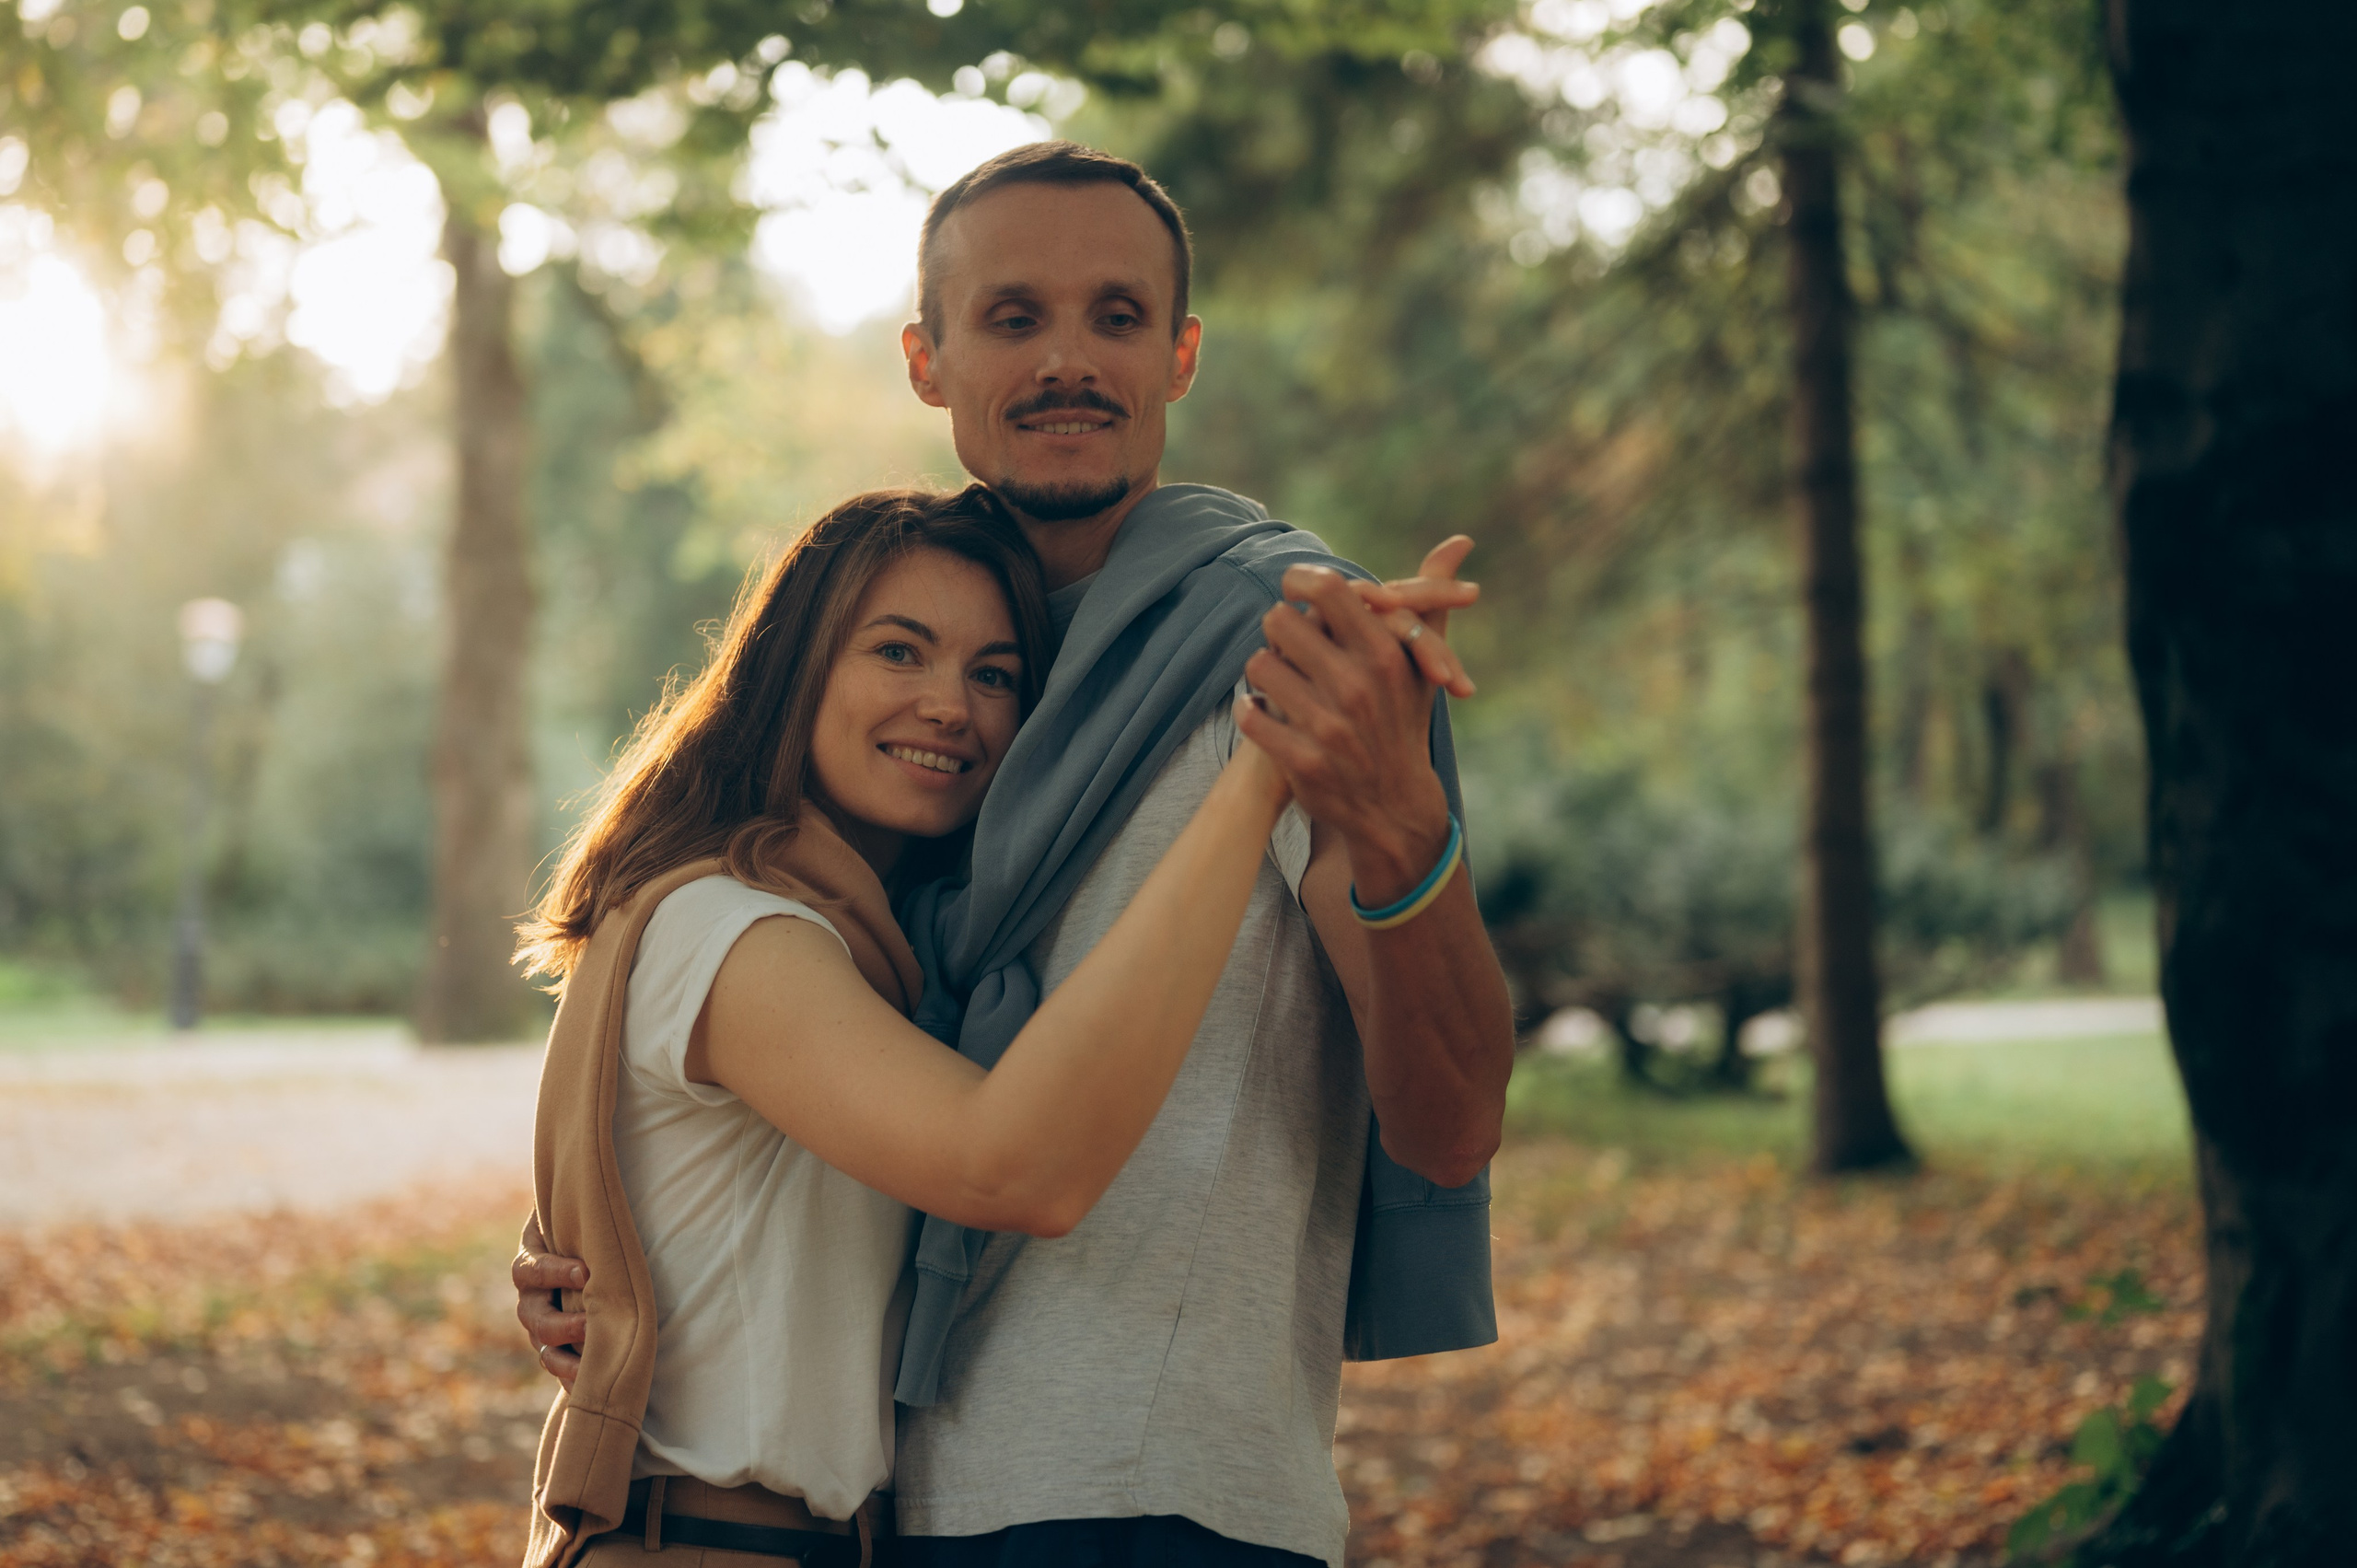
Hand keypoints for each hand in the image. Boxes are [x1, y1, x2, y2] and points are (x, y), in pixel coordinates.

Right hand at [514, 1215, 587, 1388]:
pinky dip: (572, 1376)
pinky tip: (592, 1383)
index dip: (554, 1272)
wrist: (597, 1242)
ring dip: (564, 1357)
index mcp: (534, 1255)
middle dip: (560, 1322)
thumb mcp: (583, 1206)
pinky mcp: (559, 1343)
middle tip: (590, 1324)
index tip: (585, 1273)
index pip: (531, 1268)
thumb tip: (599, 1166)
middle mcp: (532, 1292)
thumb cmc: (592, 1217)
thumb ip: (585, 1200)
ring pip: (541, 1345)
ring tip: (591, 1364)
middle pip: (532, 1315)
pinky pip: (558, 1365)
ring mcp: (543, 1320)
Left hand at [1239, 546, 1472, 903]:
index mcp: (1385, 654)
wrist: (1393, 806)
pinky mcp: (1303, 761)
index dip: (1299, 581)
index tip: (1294, 592)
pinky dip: (1250, 710)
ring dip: (1263, 671)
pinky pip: (1250, 714)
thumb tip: (1460, 541)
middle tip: (1287, 643)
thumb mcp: (1422, 662)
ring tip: (1277, 680)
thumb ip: (1430, 598)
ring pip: (1259, 665)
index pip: (1328, 588)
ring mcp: (1329, 726)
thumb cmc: (1402, 719)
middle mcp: (1358, 686)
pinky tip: (1262, 711)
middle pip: (1280, 621)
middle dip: (1279, 630)